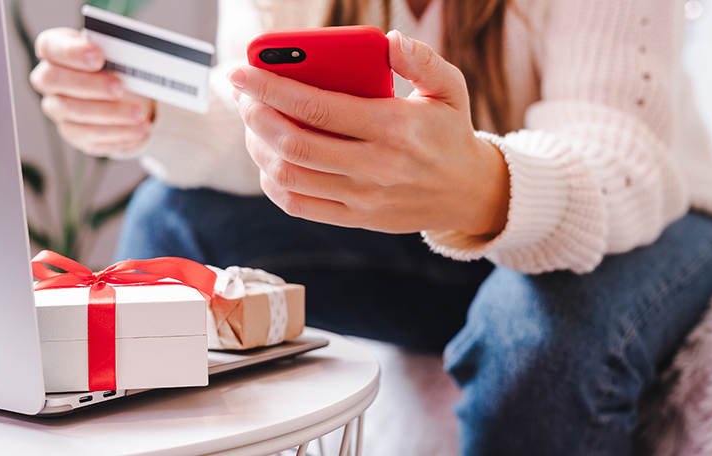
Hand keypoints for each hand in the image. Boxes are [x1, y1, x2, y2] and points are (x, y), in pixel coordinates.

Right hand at [29, 27, 153, 156]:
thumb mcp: (116, 54)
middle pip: (53, 79)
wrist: (127, 96)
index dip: (71, 52)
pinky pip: (89, 135)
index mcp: (55, 51)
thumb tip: (126, 57)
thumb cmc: (115, 67)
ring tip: (139, 113)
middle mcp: (49, 80)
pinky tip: (138, 129)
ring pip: (73, 111)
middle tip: (118, 87)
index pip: (49, 46)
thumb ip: (113, 51)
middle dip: (89, 84)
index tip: (98, 57)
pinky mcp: (72, 132)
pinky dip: (118, 132)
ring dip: (110, 113)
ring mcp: (58, 108)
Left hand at [229, 30, 509, 235]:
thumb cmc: (450, 132)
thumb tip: (390, 40)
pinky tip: (269, 160)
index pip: (319, 107)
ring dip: (259, 149)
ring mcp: (363, 197)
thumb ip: (422, 61)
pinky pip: (300, 206)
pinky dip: (274, 183)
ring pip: (291, 176)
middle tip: (243, 97)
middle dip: (256, 117)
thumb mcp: (451, 89)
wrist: (469, 192)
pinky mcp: (356, 218)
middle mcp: (375, 166)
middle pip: (295, 144)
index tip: (242, 73)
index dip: (271, 89)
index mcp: (395, 128)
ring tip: (253, 125)